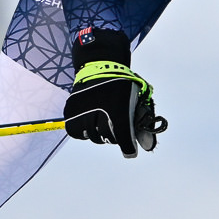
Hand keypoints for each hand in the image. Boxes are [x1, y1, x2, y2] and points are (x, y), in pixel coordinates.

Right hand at [63, 28, 167, 158]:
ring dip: (99, 133)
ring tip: (102, 120)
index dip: (129, 148)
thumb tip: (148, 145)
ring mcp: (82, 113)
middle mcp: (98, 114)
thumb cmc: (120, 83)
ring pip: (93, 137)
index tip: (131, 152)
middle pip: (108, 138)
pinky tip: (90, 120)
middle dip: (115, 135)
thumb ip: (141, 123)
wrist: (99, 65)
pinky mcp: (70, 113)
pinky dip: (84, 130)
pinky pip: (78, 132)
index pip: (123, 139)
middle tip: (116, 124)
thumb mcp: (135, 100)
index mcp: (118, 111)